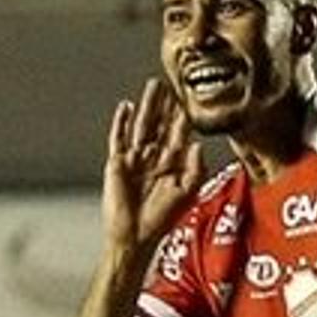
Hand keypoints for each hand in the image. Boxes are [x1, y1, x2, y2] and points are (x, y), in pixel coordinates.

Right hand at [103, 77, 206, 251]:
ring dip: (148, 105)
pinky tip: (126, 106)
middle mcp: (155, 156)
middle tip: (171, 82)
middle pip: (161, 123)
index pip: (180, 133)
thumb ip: (196, 169)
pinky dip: (121, 121)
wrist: (136, 235)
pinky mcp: (118, 162)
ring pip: (142, 124)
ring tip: (153, 85)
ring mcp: (136, 157)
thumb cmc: (161, 218)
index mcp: (173, 163)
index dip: (184, 116)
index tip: (190, 97)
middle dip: (166, 103)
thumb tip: (198, 144)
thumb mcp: (187, 193)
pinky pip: (119, 137)